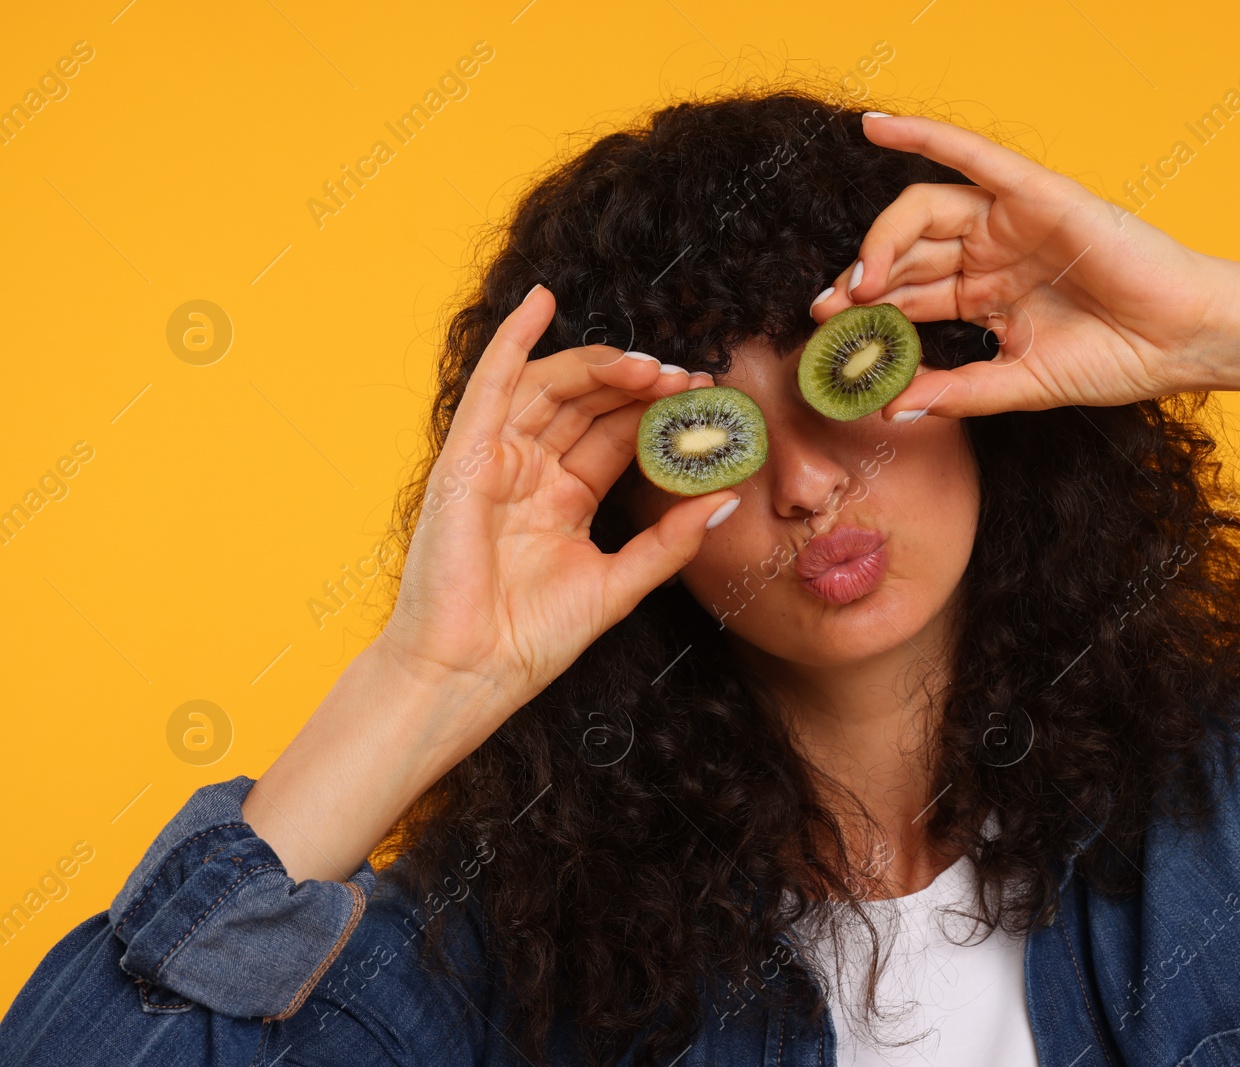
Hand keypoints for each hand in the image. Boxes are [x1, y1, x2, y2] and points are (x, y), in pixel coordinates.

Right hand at [380, 284, 737, 756]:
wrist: (470, 674)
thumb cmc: (531, 639)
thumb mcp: (618, 584)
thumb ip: (670, 542)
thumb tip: (727, 500)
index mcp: (563, 499)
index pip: (616, 437)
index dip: (658, 415)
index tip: (705, 401)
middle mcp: (530, 473)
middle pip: (589, 405)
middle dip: (638, 387)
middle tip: (688, 379)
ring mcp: (496, 461)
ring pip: (552, 389)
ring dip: (600, 367)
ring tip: (650, 365)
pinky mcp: (465, 457)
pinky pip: (490, 384)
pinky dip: (513, 338)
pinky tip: (542, 300)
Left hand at [809, 112, 1231, 417]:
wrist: (1182, 343)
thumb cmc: (1117, 360)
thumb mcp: (1019, 386)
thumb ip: (956, 394)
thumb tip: (891, 411)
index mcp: (984, 298)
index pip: (909, 298)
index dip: (866, 315)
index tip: (829, 340)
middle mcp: (989, 255)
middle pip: (907, 256)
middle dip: (862, 281)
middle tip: (829, 311)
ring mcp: (1009, 222)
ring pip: (924, 213)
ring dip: (882, 240)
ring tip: (860, 278)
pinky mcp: (1034, 194)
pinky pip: (971, 154)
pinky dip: (924, 133)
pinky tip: (875, 126)